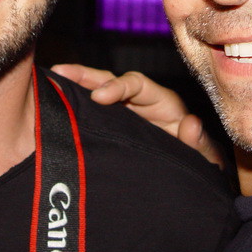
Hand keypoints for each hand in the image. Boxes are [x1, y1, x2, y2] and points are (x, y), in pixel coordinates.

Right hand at [51, 64, 223, 168]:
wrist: (189, 177)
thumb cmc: (197, 160)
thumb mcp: (203, 154)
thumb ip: (198, 141)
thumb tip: (191, 124)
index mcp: (162, 103)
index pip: (136, 84)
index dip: (117, 86)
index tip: (99, 96)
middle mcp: (140, 103)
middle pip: (110, 80)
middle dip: (85, 75)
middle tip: (60, 73)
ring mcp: (123, 114)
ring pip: (95, 93)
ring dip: (74, 86)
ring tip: (48, 82)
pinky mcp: (111, 128)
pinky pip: (91, 114)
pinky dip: (73, 107)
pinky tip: (51, 106)